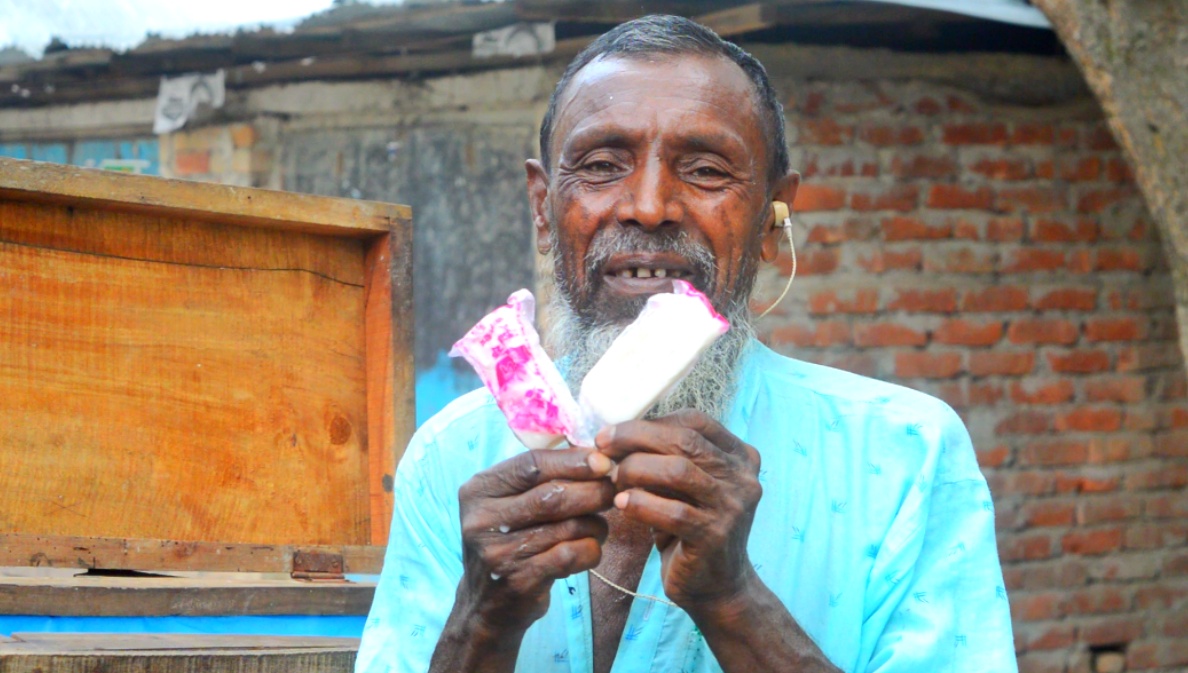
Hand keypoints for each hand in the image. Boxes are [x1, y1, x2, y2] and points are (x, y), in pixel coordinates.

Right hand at [454, 447, 615, 633]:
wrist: (487, 605)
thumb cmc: (509, 541)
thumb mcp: (507, 503)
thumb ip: (540, 477)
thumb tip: (594, 453)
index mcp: (478, 490)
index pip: (531, 464)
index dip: (572, 461)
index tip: (603, 461)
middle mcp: (482, 519)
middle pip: (552, 495)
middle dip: (593, 491)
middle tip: (613, 491)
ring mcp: (499, 552)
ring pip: (568, 526)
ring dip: (595, 524)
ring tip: (599, 525)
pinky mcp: (519, 580)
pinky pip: (571, 555)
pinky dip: (591, 549)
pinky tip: (590, 549)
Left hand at [595, 410, 762, 611]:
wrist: (718, 586)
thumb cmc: (691, 528)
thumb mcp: (685, 487)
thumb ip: (666, 459)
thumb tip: (615, 435)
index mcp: (739, 456)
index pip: (695, 421)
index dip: (651, 422)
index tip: (614, 432)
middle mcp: (742, 477)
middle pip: (685, 441)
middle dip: (636, 438)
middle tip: (602, 446)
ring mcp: (733, 507)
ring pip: (679, 471)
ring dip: (636, 469)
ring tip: (614, 479)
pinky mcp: (715, 536)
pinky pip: (672, 512)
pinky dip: (640, 503)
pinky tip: (621, 504)